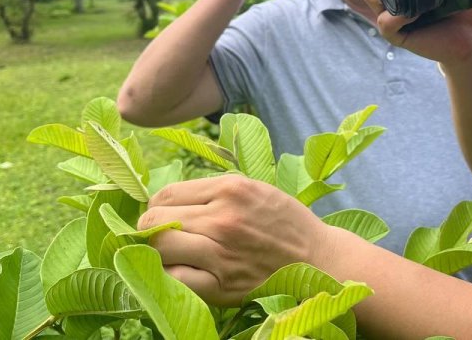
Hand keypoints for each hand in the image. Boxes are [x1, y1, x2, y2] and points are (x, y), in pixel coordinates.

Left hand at [138, 175, 329, 306]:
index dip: (158, 205)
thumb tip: (169, 199)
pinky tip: (183, 272)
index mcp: (231, 188)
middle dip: (152, 228)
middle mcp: (222, 218)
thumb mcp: (255, 189)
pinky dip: (170, 276)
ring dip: (159, 252)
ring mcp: (221, 253)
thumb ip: (215, 190)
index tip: (166, 215)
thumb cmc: (285, 223)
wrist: (319, 259)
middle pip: (154, 220)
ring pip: (158, 248)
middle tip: (165, 236)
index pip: (166, 193)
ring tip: (173, 254)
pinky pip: (174, 279)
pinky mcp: (222, 284)